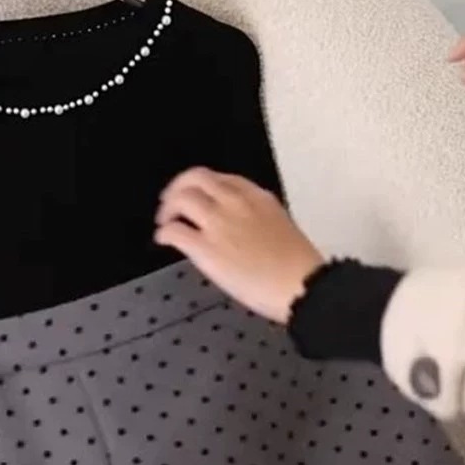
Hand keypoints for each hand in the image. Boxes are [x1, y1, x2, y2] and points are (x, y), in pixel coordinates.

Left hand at [155, 167, 324, 324]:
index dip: (203, 186)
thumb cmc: (298, 267)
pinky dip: (164, 233)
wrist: (301, 285)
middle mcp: (235, 203)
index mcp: (257, 197)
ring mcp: (218, 223)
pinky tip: (163, 239)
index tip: (198, 196)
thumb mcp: (280, 227)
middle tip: (171, 202)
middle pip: (195, 178)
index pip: (222, 178)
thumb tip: (241, 230)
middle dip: (178, 187)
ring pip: (180, 198)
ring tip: (165, 220)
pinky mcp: (205, 248)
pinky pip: (174, 231)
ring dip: (168, 208)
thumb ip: (257, 220)